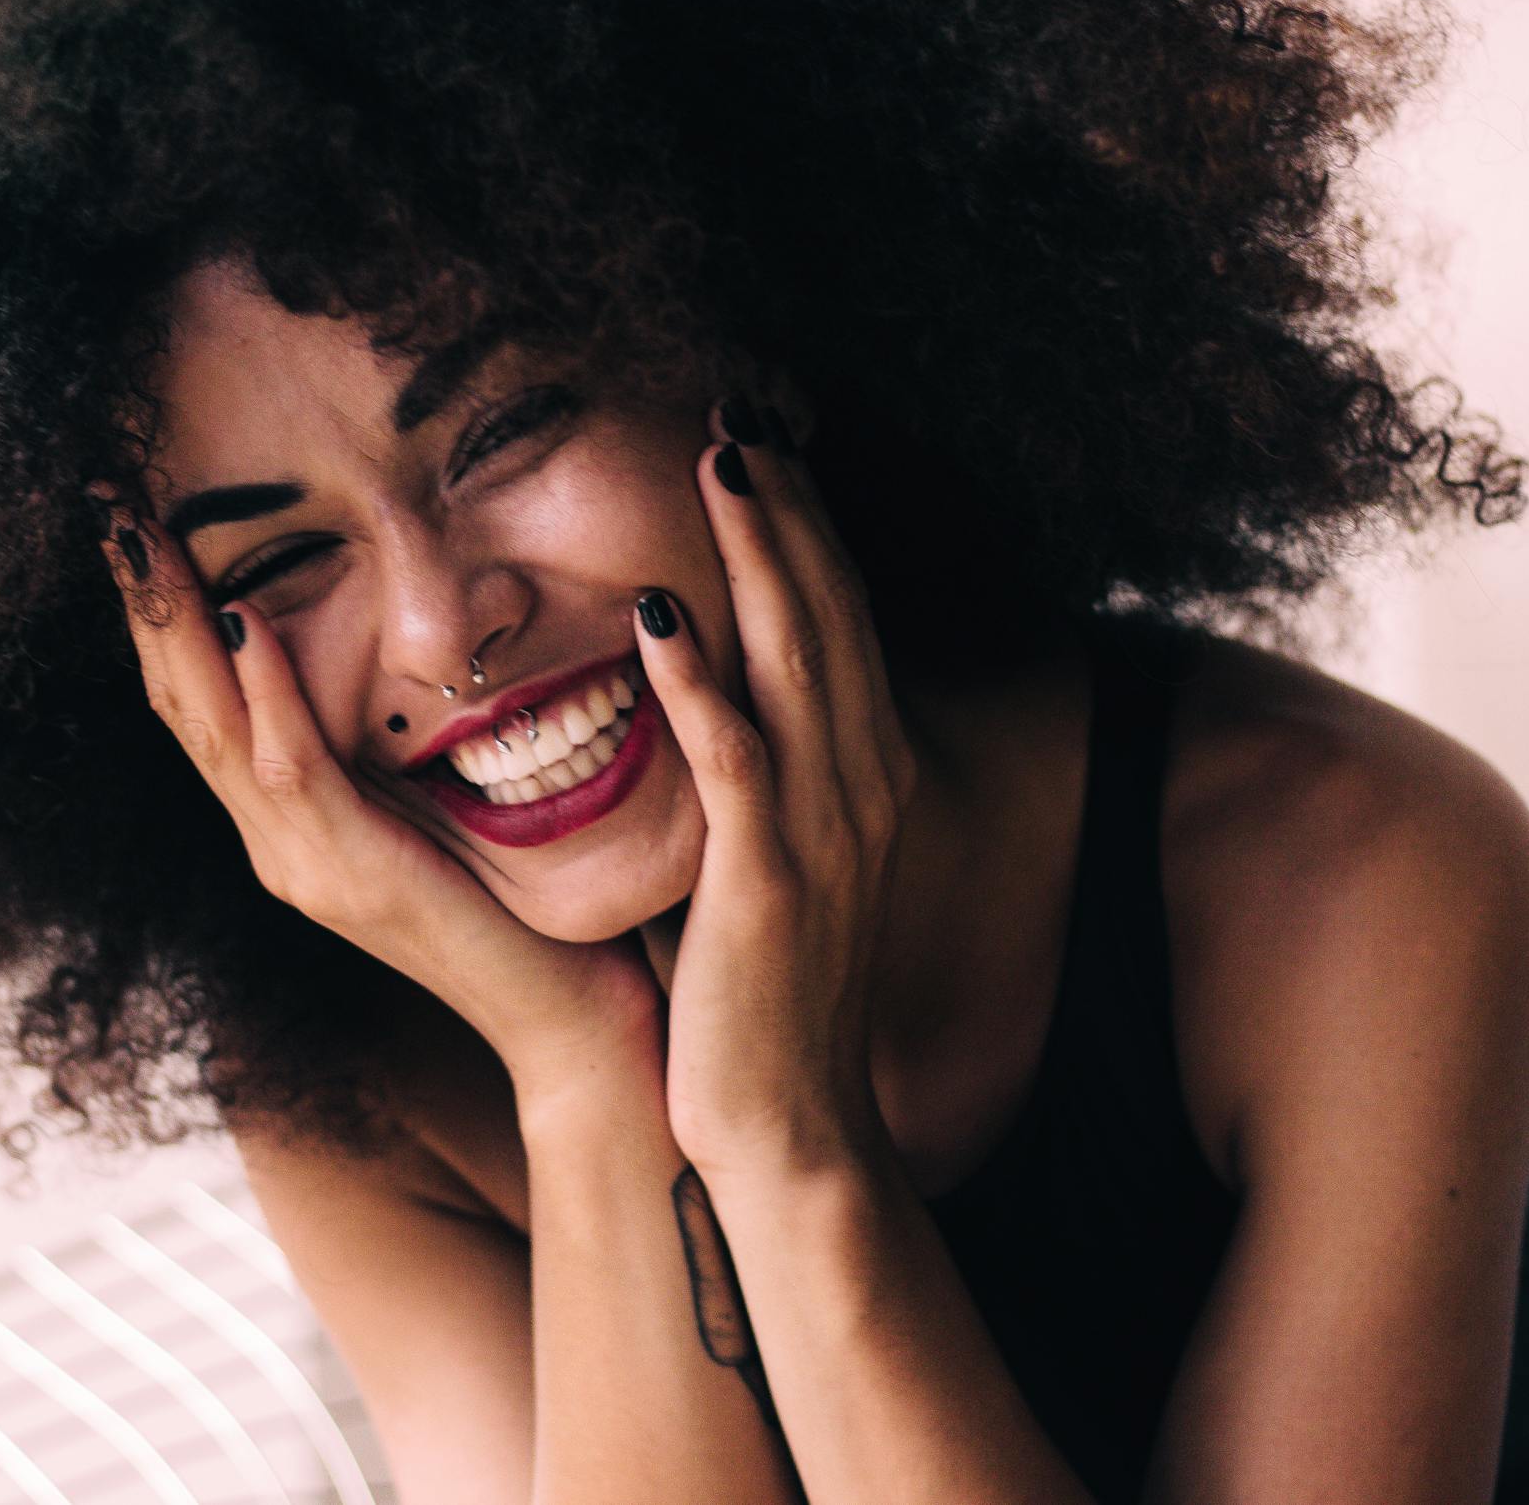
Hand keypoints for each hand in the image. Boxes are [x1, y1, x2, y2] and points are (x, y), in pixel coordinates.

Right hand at [96, 500, 663, 1094]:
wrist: (573, 1025)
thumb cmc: (530, 908)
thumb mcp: (448, 806)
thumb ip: (402, 745)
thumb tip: (403, 644)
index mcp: (291, 826)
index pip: (201, 705)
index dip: (161, 615)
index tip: (137, 519)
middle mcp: (277, 846)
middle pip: (179, 708)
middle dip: (142, 603)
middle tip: (108, 503)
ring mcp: (304, 866)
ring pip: (212, 731)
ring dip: (177, 627)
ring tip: (146, 536)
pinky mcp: (352, 877)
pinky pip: (293, 771)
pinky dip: (266, 693)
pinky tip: (248, 622)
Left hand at [633, 402, 926, 1176]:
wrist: (790, 1122)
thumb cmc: (768, 990)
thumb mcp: (780, 855)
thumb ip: (759, 768)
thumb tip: (704, 686)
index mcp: (869, 772)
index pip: (841, 617)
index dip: (807, 523)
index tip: (767, 438)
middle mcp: (864, 782)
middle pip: (832, 609)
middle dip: (789, 503)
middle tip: (743, 405)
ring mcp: (824, 827)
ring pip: (797, 657)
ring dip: (759, 552)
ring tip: (720, 455)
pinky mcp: (768, 877)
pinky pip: (734, 757)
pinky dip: (699, 678)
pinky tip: (659, 609)